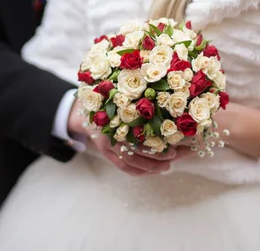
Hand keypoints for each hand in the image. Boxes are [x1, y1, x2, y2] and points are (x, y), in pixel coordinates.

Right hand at [67, 100, 191, 175]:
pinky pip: (122, 166)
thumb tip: (169, 89)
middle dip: (157, 156)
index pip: (139, 133)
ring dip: (149, 166)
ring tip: (167, 167)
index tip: (174, 145)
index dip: (157, 141)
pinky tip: (151, 171)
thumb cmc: (109, 96)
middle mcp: (109, 132)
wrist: (84, 108)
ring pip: (129, 161)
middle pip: (135, 149)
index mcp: (115, 115)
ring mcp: (106, 144)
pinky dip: (138, 171)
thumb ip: (141, 94)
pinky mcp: (105, 152)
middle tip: (174, 156)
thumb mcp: (123, 92)